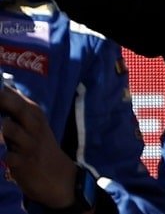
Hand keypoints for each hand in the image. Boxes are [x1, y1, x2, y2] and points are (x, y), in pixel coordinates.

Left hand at [0, 85, 79, 205]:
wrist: (57, 176)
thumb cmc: (39, 146)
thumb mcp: (33, 126)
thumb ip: (17, 110)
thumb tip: (3, 90)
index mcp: (35, 114)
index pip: (16, 96)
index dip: (2, 91)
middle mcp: (34, 125)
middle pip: (17, 107)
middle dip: (3, 100)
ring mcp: (29, 144)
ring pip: (8, 129)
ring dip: (0, 130)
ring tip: (4, 134)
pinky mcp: (23, 162)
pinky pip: (6, 155)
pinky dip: (3, 154)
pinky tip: (8, 155)